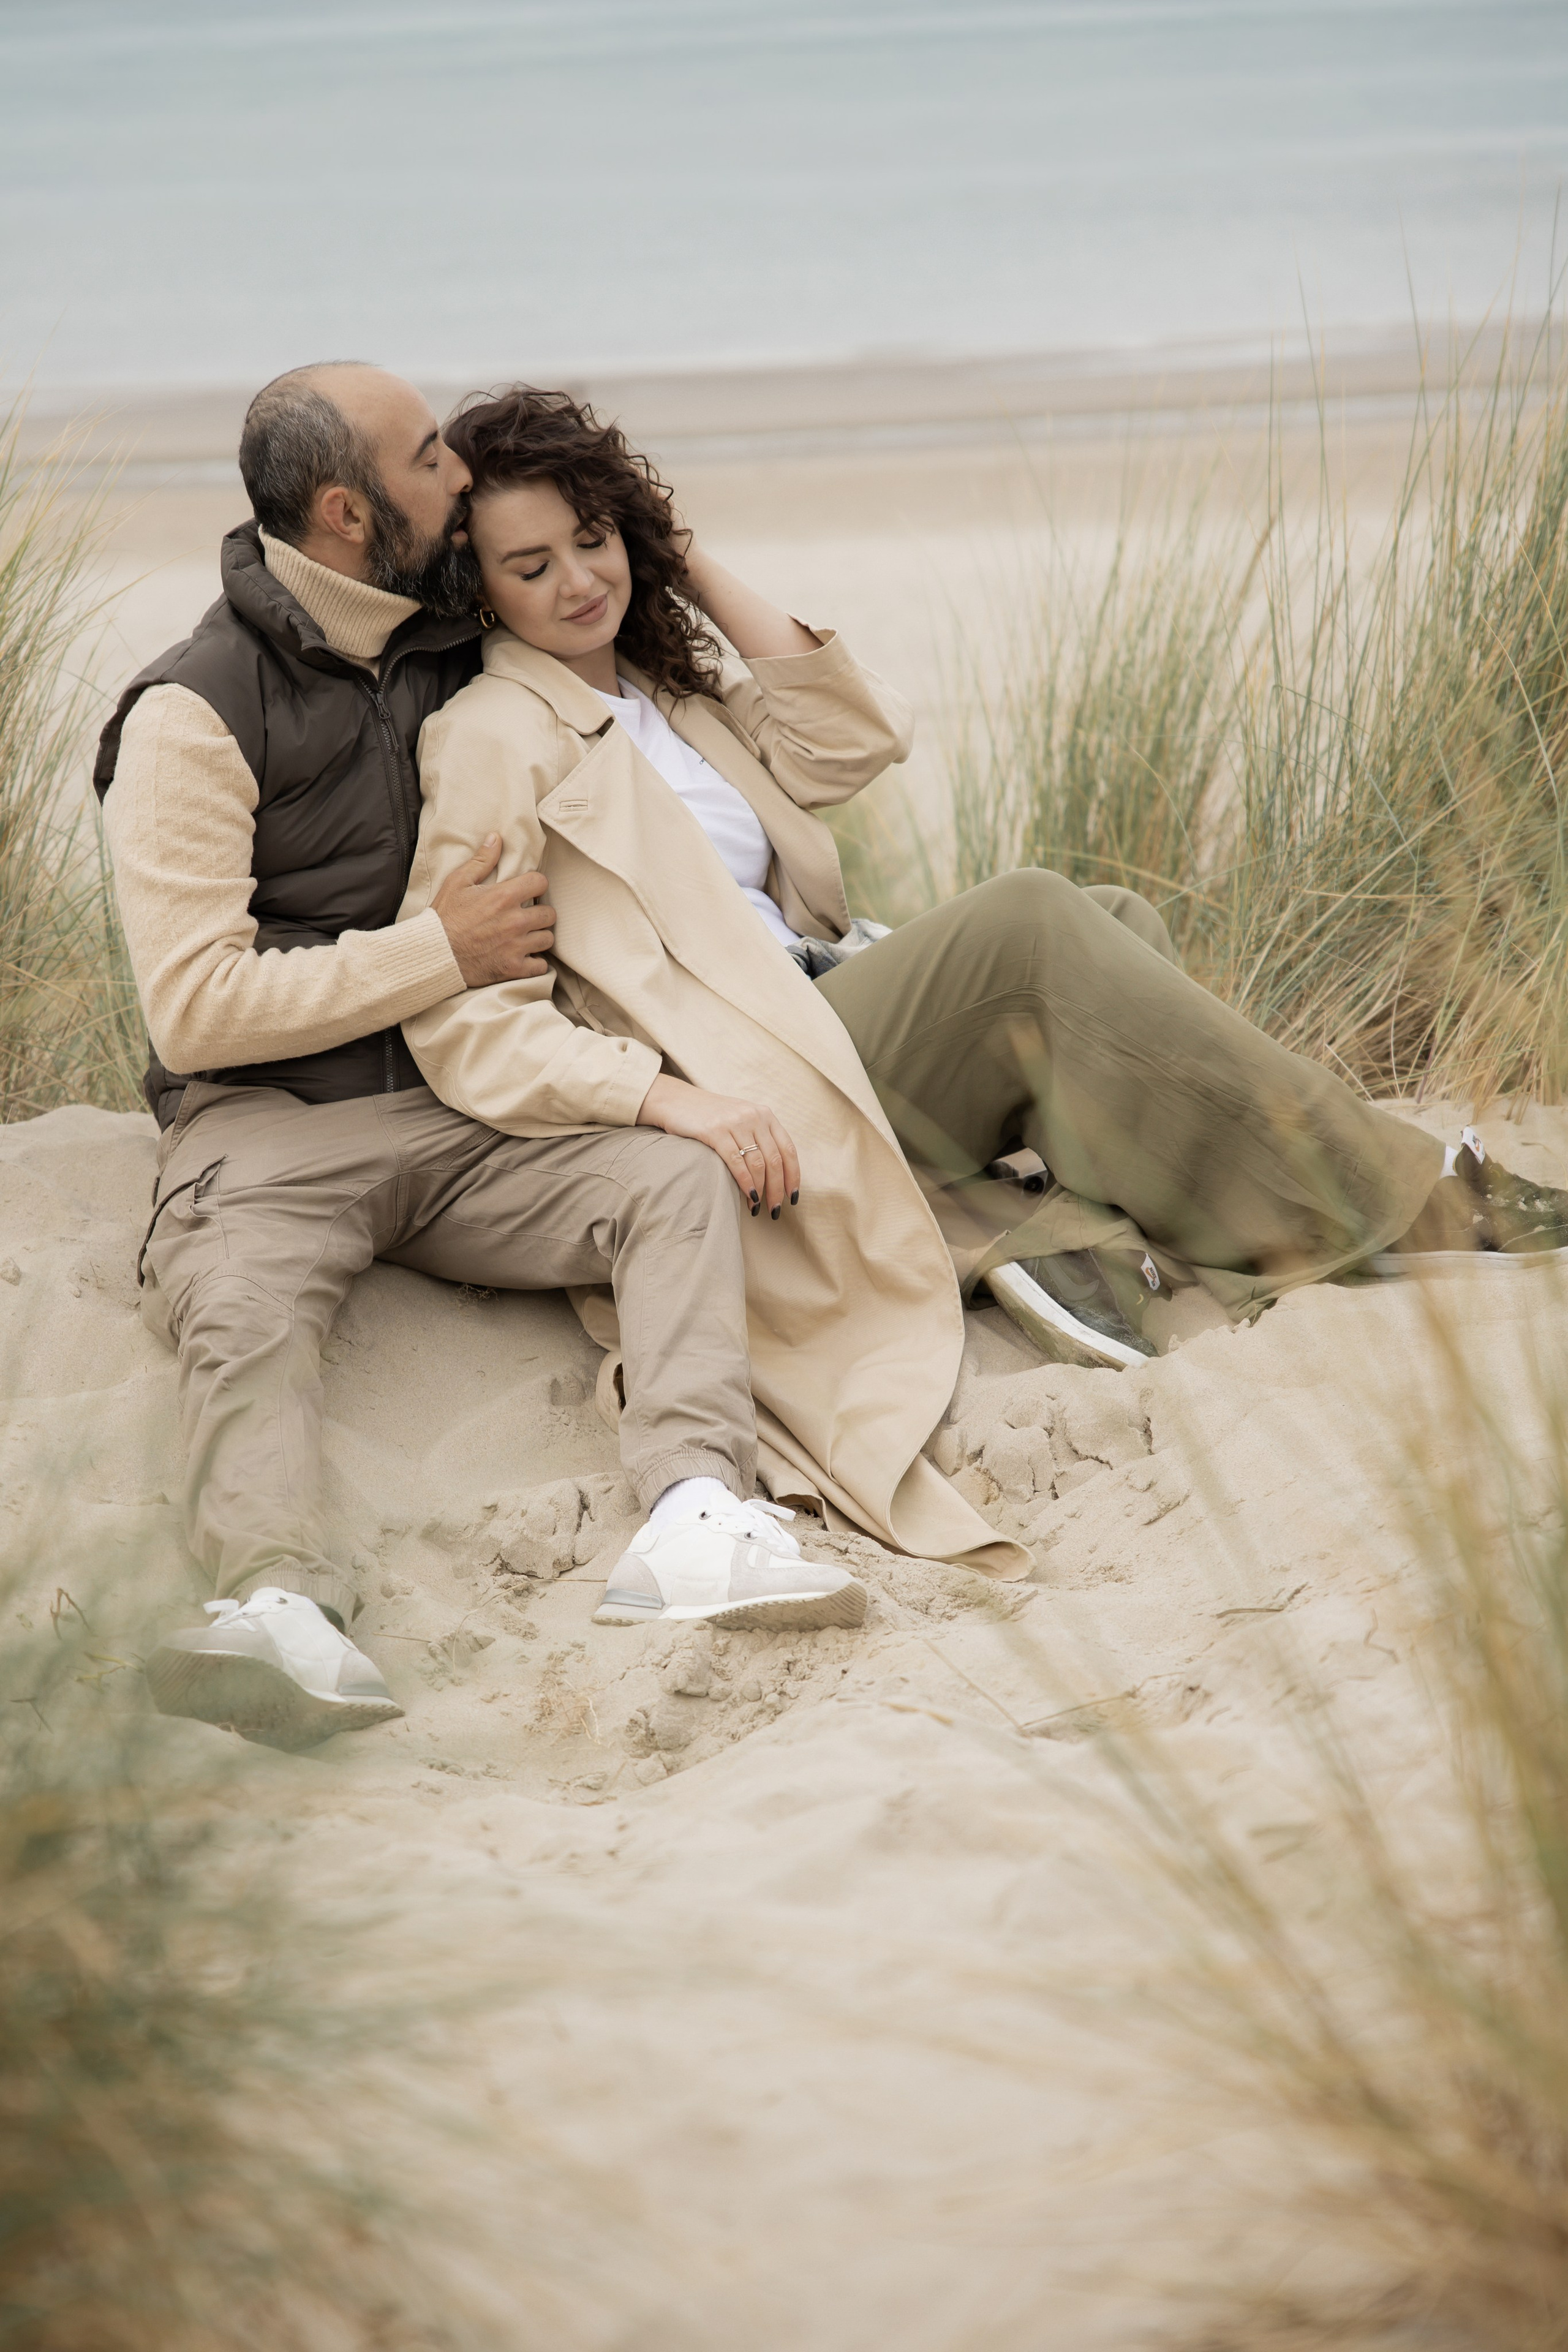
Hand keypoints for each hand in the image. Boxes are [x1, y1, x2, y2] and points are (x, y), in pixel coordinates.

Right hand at [433, 835, 555, 987]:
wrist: (434, 954)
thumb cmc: (444, 917)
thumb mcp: (457, 883)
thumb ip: (481, 860)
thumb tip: (497, 838)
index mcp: (504, 897)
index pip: (541, 882)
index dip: (535, 885)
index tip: (528, 891)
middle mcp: (515, 921)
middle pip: (549, 913)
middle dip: (540, 913)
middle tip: (528, 916)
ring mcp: (516, 946)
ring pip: (547, 939)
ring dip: (538, 937)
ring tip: (526, 936)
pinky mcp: (514, 968)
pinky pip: (541, 966)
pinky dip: (535, 963)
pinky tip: (524, 957)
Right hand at [636, 1074, 800, 1217]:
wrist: (675, 1100)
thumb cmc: (709, 1116)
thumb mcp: (740, 1119)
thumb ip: (758, 1136)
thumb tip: (775, 1172)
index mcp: (764, 1114)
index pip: (788, 1149)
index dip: (793, 1176)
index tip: (792, 1197)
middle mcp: (754, 1116)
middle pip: (775, 1160)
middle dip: (777, 1189)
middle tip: (775, 1210)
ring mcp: (735, 1122)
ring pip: (758, 1163)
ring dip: (761, 1190)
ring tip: (758, 1208)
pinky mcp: (715, 1131)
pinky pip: (737, 1162)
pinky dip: (745, 1182)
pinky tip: (748, 1196)